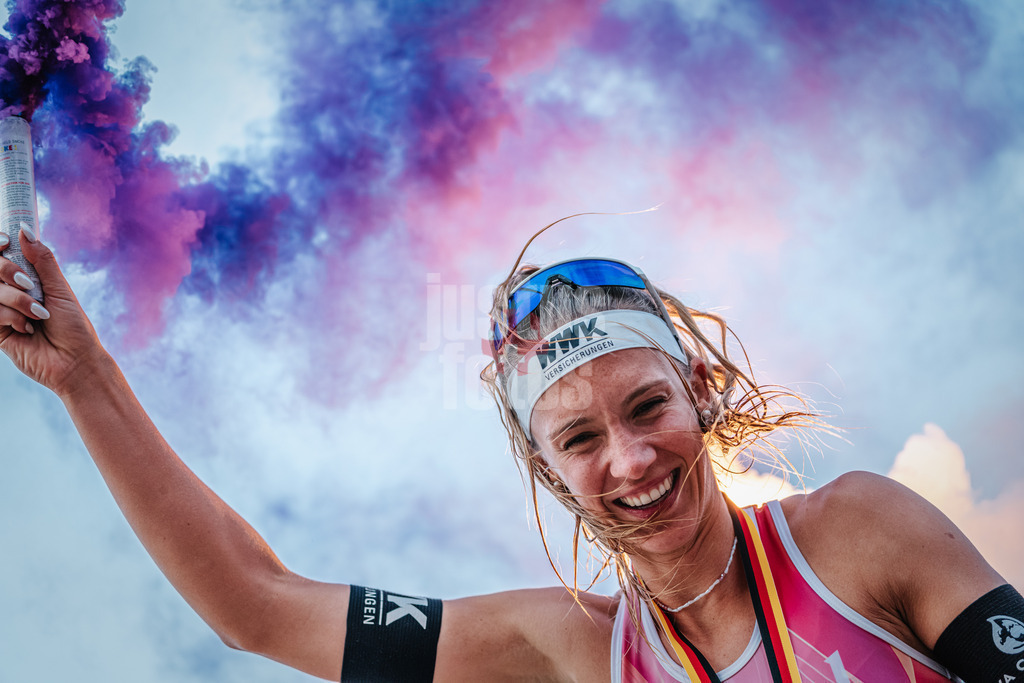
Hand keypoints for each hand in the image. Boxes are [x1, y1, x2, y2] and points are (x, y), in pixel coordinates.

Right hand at [0, 228, 109, 397]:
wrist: (75, 362)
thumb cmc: (74, 327)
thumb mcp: (60, 289)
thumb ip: (41, 260)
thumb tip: (23, 230)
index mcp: (26, 280)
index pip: (2, 256)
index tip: (4, 242)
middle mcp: (11, 293)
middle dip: (8, 272)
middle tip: (29, 285)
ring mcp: (1, 311)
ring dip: (17, 300)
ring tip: (38, 315)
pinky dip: (10, 317)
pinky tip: (27, 329)